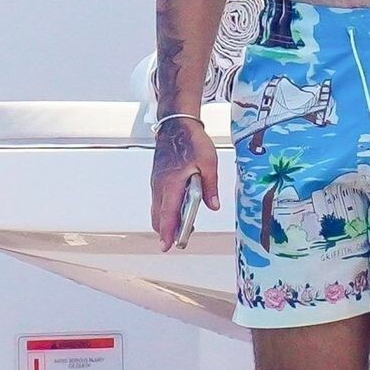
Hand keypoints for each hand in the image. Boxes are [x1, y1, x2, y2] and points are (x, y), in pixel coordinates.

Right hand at [150, 119, 219, 249]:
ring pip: (157, 209)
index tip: (168, 246)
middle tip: (180, 240)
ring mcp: (157, 182)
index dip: (168, 232)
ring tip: (184, 228)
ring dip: (167, 220)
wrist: (176, 124)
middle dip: (166, 231)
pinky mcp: (158, 179)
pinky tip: (179, 211)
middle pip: (158, 216)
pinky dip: (166, 210)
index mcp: (171, 183)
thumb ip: (210, 186)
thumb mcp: (208, 163)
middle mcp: (159, 185)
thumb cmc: (191, 141)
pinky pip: (159, 200)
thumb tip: (213, 206)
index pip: (167, 214)